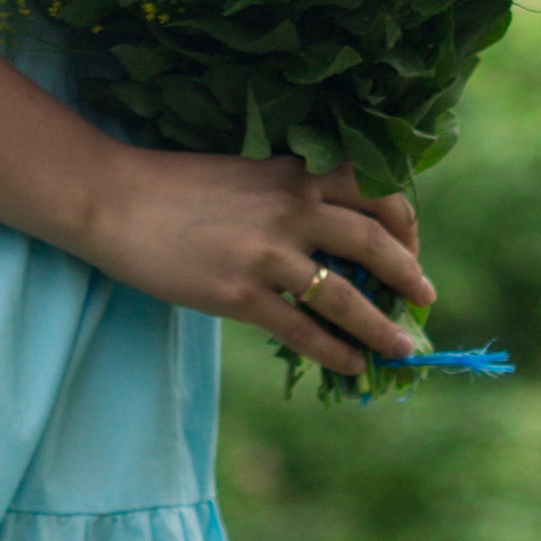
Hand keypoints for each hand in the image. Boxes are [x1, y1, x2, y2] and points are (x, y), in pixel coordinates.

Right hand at [71, 150, 432, 376]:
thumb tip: (329, 232)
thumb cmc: (175, 186)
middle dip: (410, 275)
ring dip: (383, 328)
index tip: (411, 244)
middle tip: (425, 299)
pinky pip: (304, 330)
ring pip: (348, 295)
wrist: (115, 199)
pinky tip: (351, 366)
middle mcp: (289, 208)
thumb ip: (286, 194)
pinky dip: (336, 352)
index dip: (403, 220)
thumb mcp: (243, 174)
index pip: (373, 188)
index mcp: (291, 173)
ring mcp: (266, 253)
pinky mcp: (240, 294)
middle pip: (375, 241)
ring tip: (402, 350)